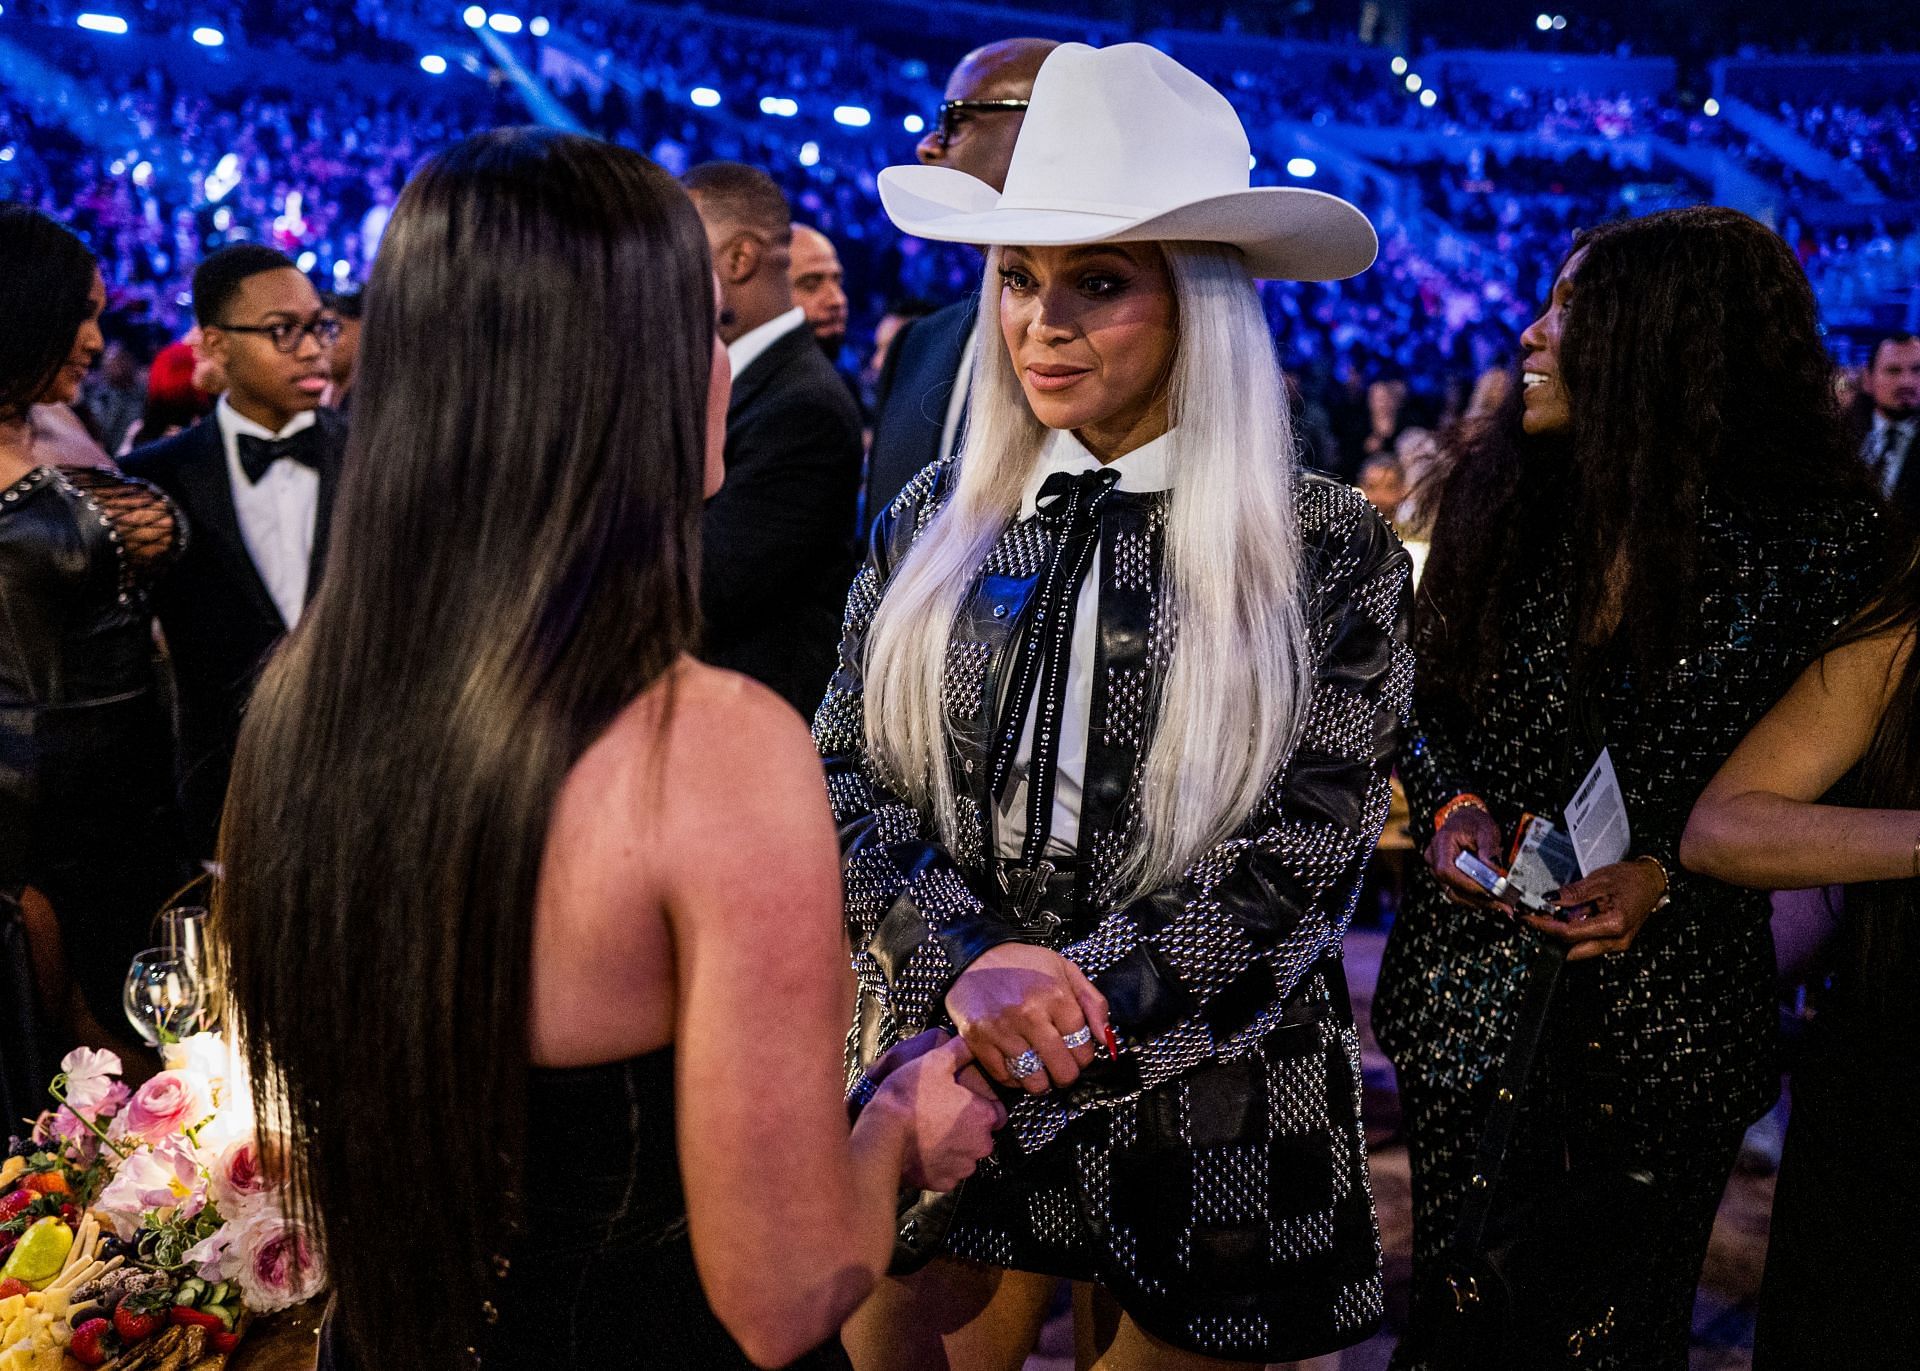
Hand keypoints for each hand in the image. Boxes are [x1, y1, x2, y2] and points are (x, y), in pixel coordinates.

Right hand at [867, 1033, 1006, 1192]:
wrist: (882, 1134)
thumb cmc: (909, 1097)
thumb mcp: (935, 1062)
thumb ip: (960, 1051)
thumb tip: (972, 1041)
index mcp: (984, 1116)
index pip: (997, 1113)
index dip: (981, 1106)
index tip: (963, 1101)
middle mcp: (980, 1145)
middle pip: (982, 1136)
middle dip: (967, 1128)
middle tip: (942, 1115)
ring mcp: (962, 1167)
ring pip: (966, 1156)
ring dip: (954, 1147)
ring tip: (930, 1131)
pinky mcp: (944, 1183)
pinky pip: (948, 1173)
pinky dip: (939, 1164)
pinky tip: (923, 1148)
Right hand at [944, 943, 1110, 1094]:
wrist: (976, 955)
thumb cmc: (1023, 964)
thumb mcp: (1066, 970)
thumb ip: (1093, 1002)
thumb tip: (1106, 1039)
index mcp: (1056, 996)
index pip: (1082, 1047)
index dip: (1083, 1056)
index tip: (1077, 1053)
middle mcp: (1030, 1014)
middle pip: (1062, 1069)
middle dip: (1066, 1074)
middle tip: (1060, 1067)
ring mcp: (1002, 1029)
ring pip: (1033, 1079)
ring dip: (1040, 1081)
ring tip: (1039, 1070)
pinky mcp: (979, 1040)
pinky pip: (1004, 1077)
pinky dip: (1014, 1078)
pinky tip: (1017, 1065)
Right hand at [1424, 802, 1508, 908]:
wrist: (1464, 821)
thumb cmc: (1473, 823)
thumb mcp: (1486, 830)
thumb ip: (1489, 849)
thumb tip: (1493, 871)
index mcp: (1440, 843)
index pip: (1446, 870)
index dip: (1466, 884)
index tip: (1489, 891)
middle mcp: (1433, 859)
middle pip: (1450, 887)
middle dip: (1478, 898)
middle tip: (1503, 905)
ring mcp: (1437, 870)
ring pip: (1455, 894)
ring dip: (1479, 902)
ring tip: (1502, 905)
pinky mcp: (1446, 878)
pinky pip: (1459, 893)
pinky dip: (1476, 899)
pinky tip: (1494, 901)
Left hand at [1523, 858, 1667, 960]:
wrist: (1652, 881)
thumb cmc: (1631, 879)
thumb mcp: (1600, 880)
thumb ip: (1574, 893)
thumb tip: (1550, 900)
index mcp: (1614, 925)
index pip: (1571, 933)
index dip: (1546, 927)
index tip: (1529, 919)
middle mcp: (1617, 941)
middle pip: (1574, 948)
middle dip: (1551, 936)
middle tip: (1534, 920)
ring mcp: (1617, 944)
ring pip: (1580, 948)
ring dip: (1562, 936)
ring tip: (1547, 917)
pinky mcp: (1614, 941)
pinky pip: (1589, 943)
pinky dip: (1574, 934)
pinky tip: (1565, 920)